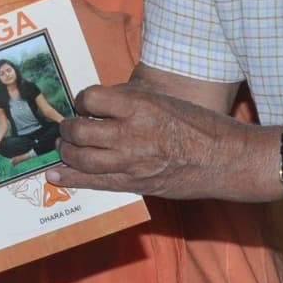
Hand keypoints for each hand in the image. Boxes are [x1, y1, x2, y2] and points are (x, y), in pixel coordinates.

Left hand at [50, 82, 275, 202]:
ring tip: (63, 148)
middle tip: (67, 128)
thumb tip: (100, 105)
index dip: (83, 100)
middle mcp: (130, 132)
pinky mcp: (135, 184)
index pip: (90, 97)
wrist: (227, 158)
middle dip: (67, 128)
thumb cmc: (200, 125)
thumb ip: (131, 101)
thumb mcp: (165, 100)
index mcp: (139, 104)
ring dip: (66, 151)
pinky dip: (70, 179)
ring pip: (80, 157)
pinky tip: (55, 175)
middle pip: (79, 129)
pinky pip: (94, 182)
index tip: (85, 105)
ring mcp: (131, 161)